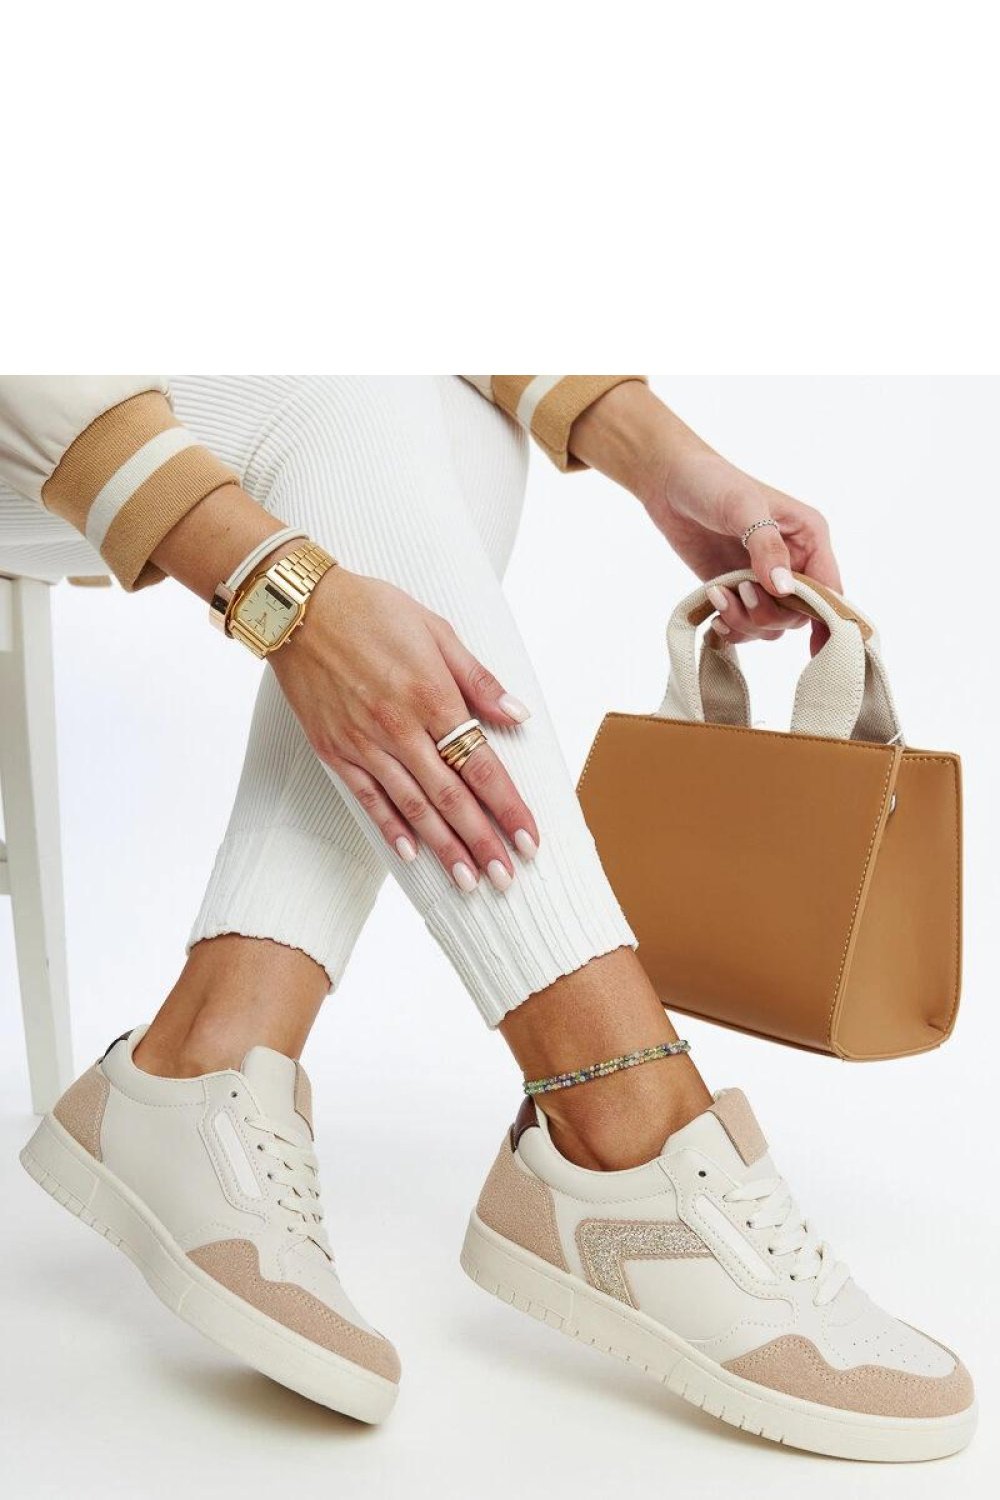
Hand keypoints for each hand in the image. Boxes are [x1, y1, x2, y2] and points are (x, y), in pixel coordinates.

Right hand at [270, 568, 538, 889]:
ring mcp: (364, 742)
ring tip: (468, 881)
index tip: (530, 838)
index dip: (508, 806)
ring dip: (443, 847)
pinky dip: (390, 827)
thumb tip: (517, 716)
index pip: (481, 764)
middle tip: (507, 878)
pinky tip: (410, 854)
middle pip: (450, 796)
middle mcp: (399, 727)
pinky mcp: (335, 750)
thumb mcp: (437, 631)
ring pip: (412, 806)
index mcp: (432, 696)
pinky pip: (368, 797)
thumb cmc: (373, 612)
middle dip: (482, 842)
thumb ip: (479, 680)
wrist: (299, 609)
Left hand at [646, 445, 842, 652]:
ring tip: (718, 595)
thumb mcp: (743, 508)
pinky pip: (746, 626)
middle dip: (769, 614)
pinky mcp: (738, 590)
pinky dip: (732, 628)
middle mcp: (794, 562)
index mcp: (809, 538)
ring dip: (745, 622)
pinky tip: (713, 613)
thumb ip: (767, 548)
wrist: (670, 482)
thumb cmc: (712, 483)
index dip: (827, 619)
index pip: (829, 589)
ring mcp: (764, 579)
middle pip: (800, 615)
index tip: (815, 647)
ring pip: (772, 625)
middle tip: (740, 592)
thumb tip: (785, 589)